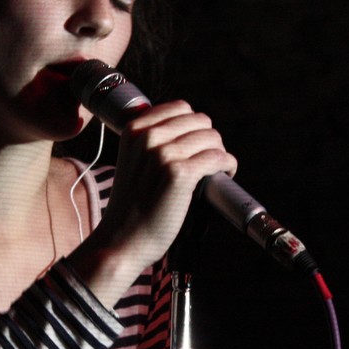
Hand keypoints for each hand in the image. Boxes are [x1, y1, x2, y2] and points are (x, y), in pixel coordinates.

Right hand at [68, 101, 235, 304]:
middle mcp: (148, 136)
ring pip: (212, 138)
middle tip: (207, 161)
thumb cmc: (132, 206)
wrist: (121, 240)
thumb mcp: (133, 160)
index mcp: (134, 128)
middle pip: (200, 121)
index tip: (196, 146)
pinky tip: (224, 176)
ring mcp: (164, 154)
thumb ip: (153, 141)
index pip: (180, 108)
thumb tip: (191, 129)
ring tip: (215, 170)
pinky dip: (227, 166)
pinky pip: (218, 157)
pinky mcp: (180, 174)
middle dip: (208, 140)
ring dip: (219, 153)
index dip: (194, 127)